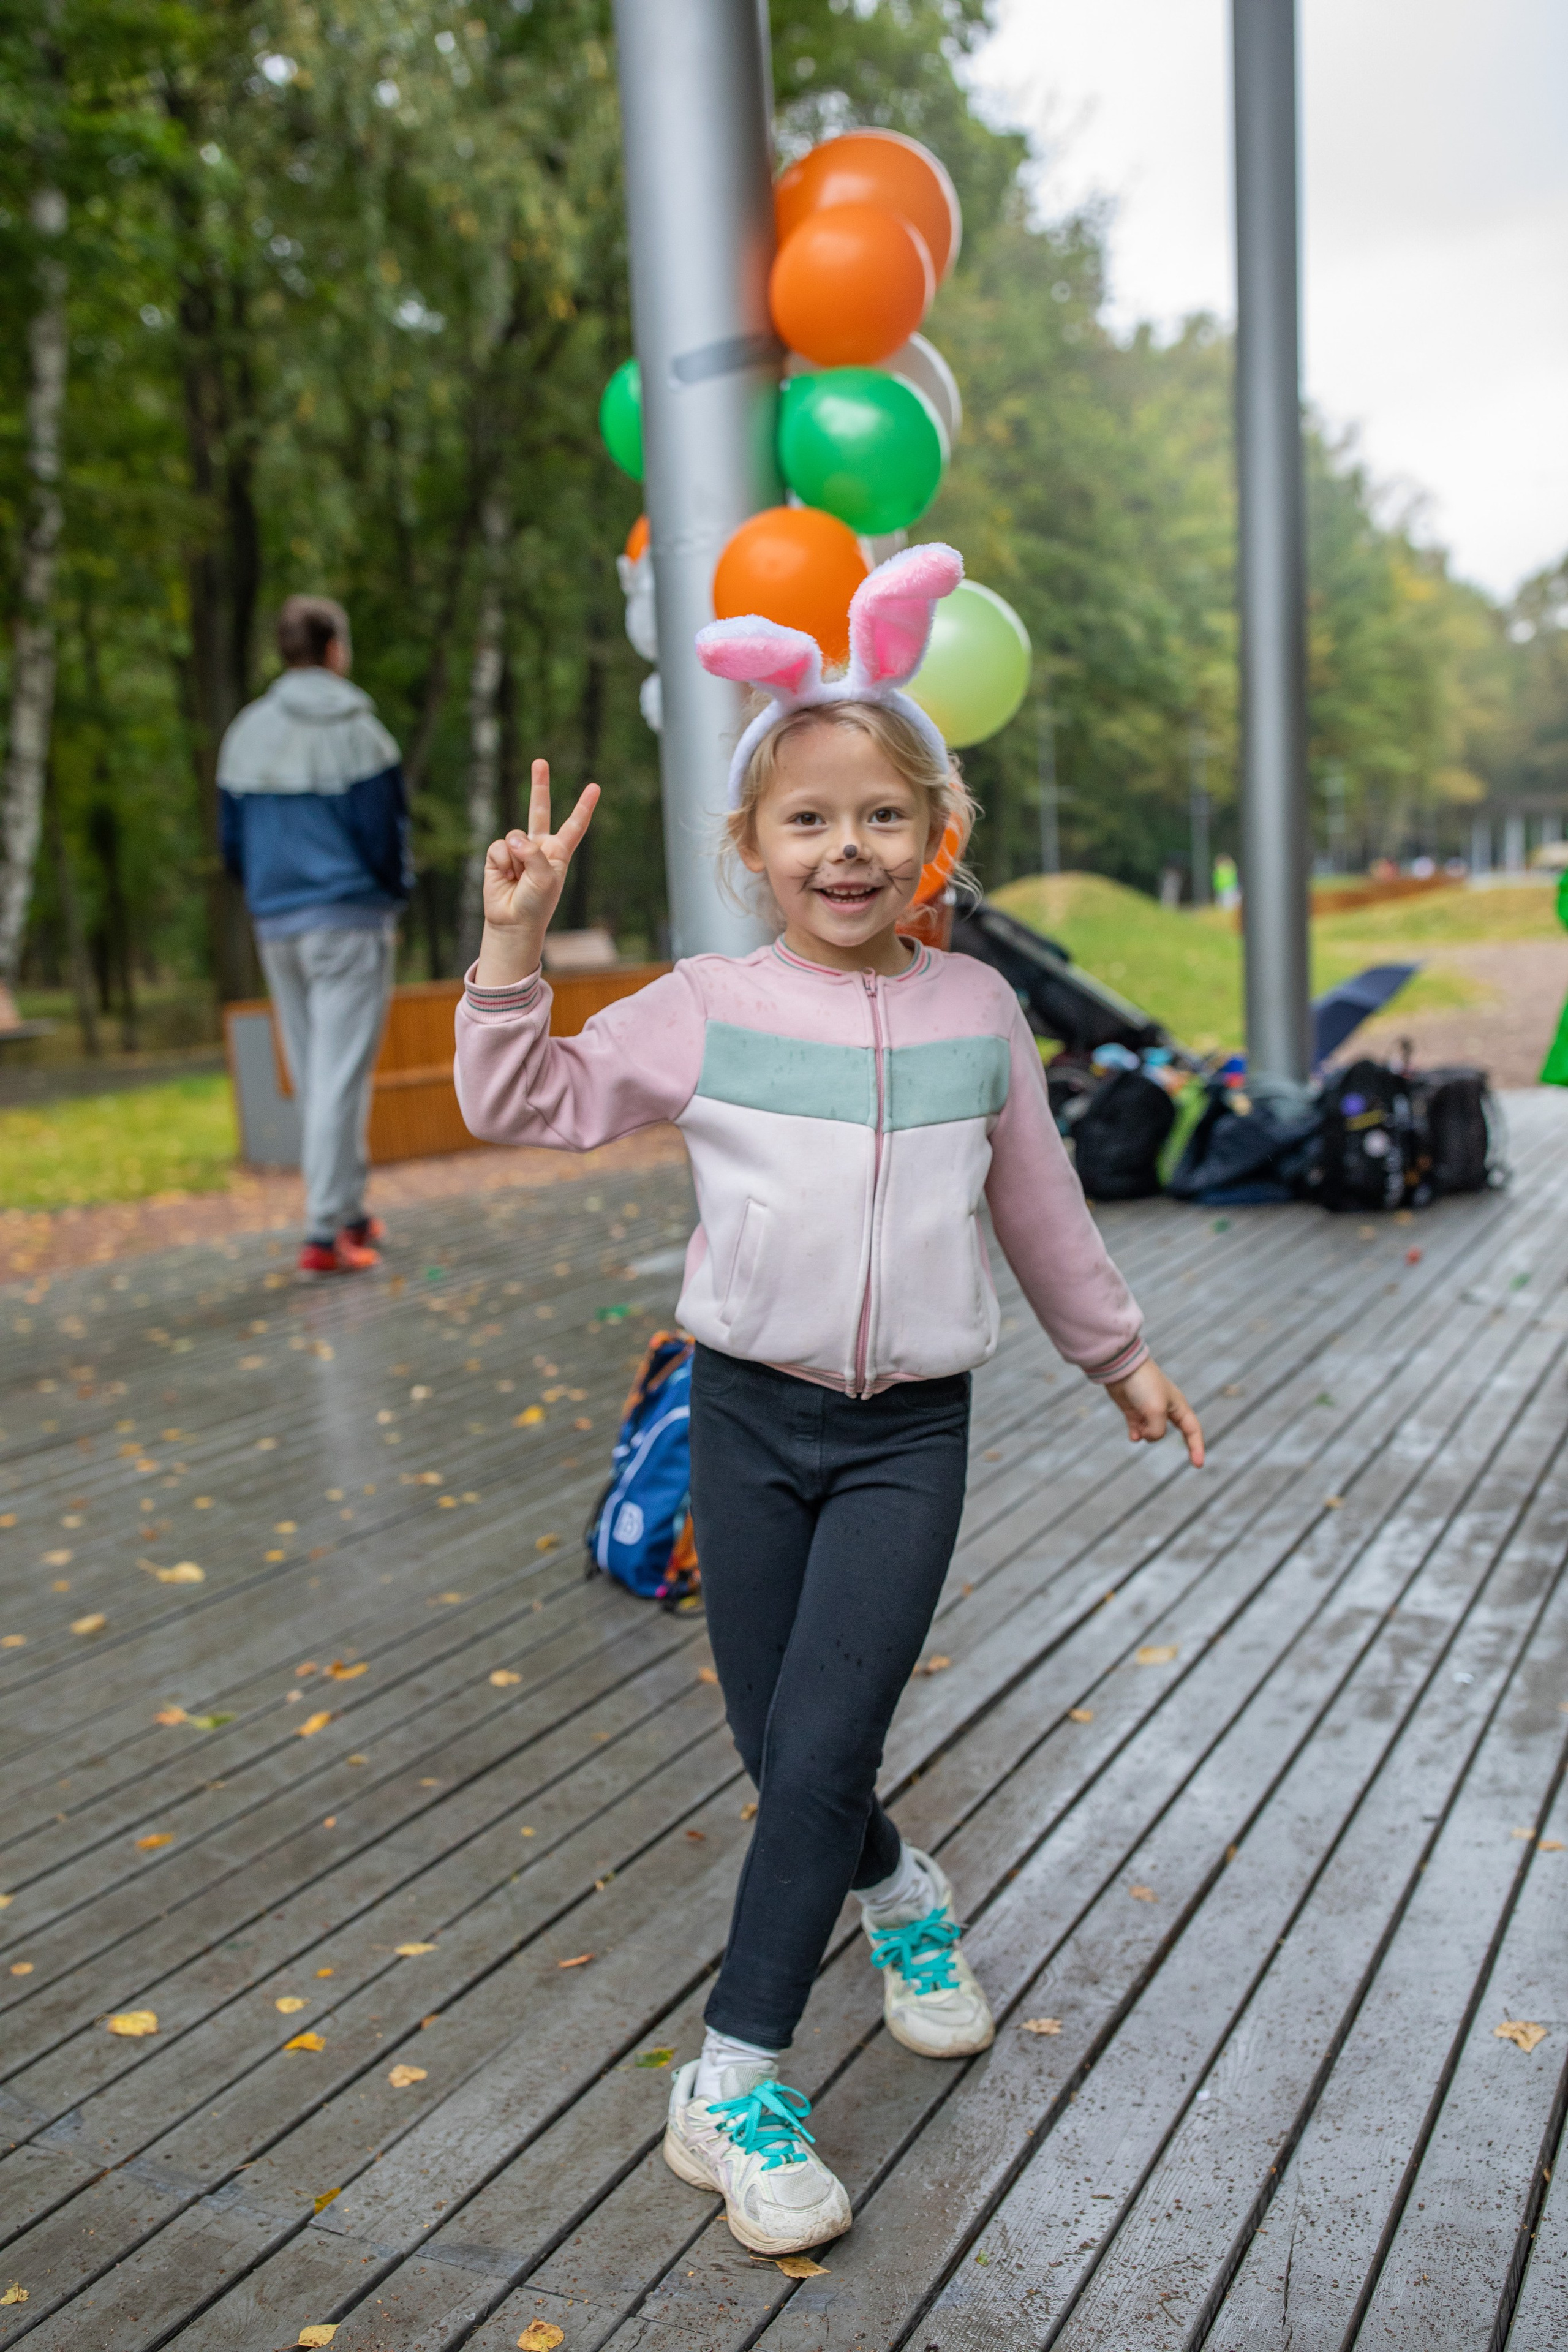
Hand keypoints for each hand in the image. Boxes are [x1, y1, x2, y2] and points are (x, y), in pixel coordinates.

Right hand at [475, 759, 599, 985]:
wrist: (513, 923)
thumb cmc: (536, 904)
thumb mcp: (545, 879)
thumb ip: (533, 853)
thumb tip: (512, 837)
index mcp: (558, 852)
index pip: (574, 825)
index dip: (583, 806)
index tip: (595, 787)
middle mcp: (538, 847)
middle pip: (539, 810)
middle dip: (539, 785)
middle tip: (540, 762)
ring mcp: (517, 850)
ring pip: (515, 835)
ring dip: (516, 857)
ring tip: (517, 878)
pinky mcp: (498, 855)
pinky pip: (499, 846)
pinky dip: (502, 861)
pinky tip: (504, 876)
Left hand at [1104, 1359, 1203, 1466]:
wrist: (1120, 1368)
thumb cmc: (1143, 1385)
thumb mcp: (1156, 1410)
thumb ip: (1157, 1430)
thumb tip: (1146, 1438)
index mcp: (1178, 1405)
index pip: (1193, 1429)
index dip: (1197, 1447)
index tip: (1198, 1465)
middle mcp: (1166, 1408)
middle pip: (1180, 1431)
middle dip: (1186, 1444)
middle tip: (1194, 1464)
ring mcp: (1149, 1410)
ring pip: (1153, 1432)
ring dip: (1148, 1434)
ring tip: (1140, 1427)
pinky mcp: (1133, 1410)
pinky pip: (1138, 1429)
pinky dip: (1136, 1434)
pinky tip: (1133, 1435)